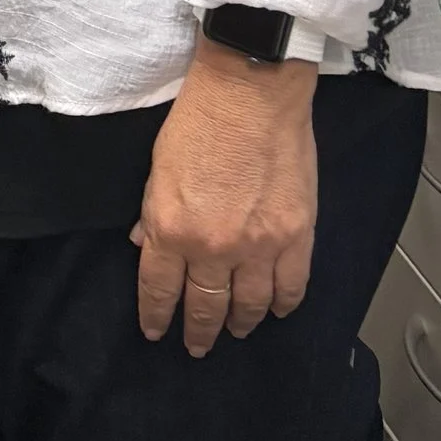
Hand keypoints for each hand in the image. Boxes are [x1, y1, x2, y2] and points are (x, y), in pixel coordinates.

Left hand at [133, 41, 318, 355]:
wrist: (249, 94)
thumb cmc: (197, 122)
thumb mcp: (156, 169)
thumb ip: (152, 214)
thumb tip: (143, 245)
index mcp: (172, 229)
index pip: (160, 288)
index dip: (158, 316)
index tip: (158, 334)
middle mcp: (214, 248)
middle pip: (206, 306)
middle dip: (198, 331)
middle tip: (196, 347)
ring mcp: (260, 246)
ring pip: (251, 305)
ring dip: (241, 323)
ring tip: (235, 332)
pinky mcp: (297, 236)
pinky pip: (292, 287)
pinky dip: (284, 305)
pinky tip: (277, 312)